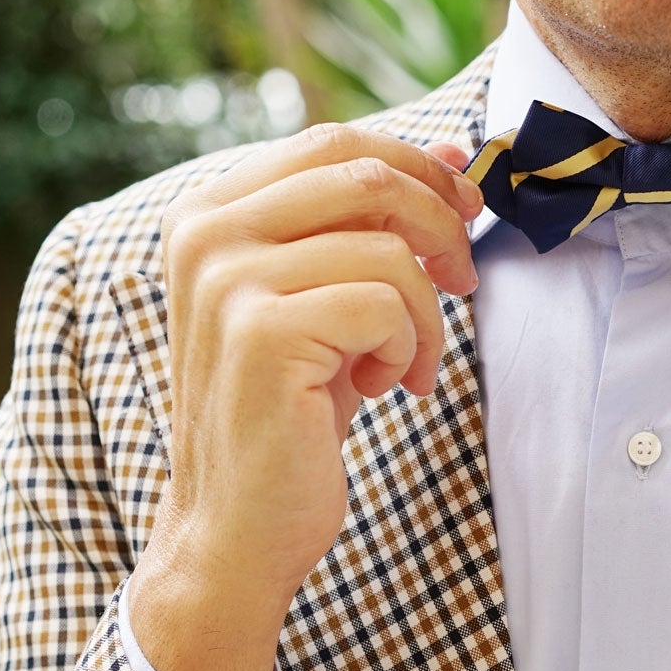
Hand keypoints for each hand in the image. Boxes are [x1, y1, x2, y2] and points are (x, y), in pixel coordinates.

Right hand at [128, 123, 482, 670]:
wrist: (239, 528)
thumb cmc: (292, 416)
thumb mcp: (332, 301)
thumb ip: (370, 226)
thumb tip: (448, 156)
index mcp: (210, 211)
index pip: (335, 142)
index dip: (417, 169)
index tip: (464, 211)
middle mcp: (206, 232)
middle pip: (365, 175)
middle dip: (440, 226)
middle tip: (462, 283)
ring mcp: (227, 279)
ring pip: (388, 248)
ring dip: (426, 314)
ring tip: (404, 366)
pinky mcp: (262, 331)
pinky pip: (387, 303)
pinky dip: (410, 349)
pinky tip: (386, 389)